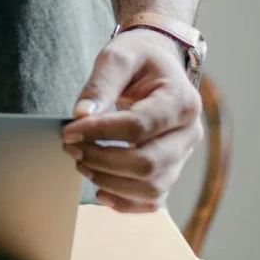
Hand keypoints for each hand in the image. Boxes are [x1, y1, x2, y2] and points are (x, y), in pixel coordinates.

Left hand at [61, 28, 202, 212]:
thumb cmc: (139, 58)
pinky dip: (126, 202)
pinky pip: (153, 200)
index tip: (69, 130)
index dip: (100, 132)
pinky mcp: (171, 170)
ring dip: (110, 181)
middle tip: (70, 148)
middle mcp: (190, 132)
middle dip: (102, 160)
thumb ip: (100, 84)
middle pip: (147, 162)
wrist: (157, 65)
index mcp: (182, 101)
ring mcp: (183, 155)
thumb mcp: (118, 57)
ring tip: (80, 163)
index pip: (139, 126)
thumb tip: (81, 115)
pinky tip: (100, 190)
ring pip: (151, 186)